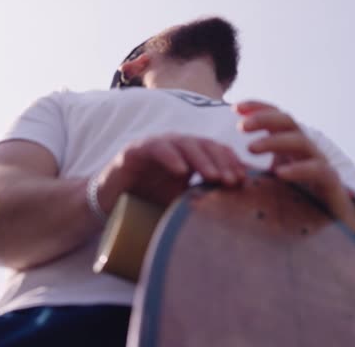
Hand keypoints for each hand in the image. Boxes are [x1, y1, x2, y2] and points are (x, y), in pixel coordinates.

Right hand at [95, 133, 247, 211]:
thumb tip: (238, 211)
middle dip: (221, 161)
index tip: (244, 180)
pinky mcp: (135, 151)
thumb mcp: (181, 202)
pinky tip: (182, 171)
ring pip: (183, 143)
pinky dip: (170, 157)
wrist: (110, 205)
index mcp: (189, 155)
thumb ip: (203, 198)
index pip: (216, 151)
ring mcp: (155, 146)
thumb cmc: (147, 203)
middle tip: (232, 180)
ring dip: (200, 159)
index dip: (231, 162)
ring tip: (212, 177)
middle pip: (204, 144)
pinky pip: (156, 148)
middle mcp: (174, 146)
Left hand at [235, 100, 354, 230]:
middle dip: (264, 118)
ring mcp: (319, 163)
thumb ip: (248, 173)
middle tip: (241, 126)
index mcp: (289, 146)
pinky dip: (298, 169)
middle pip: (288, 121)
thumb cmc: (297, 203)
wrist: (333, 227)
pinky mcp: (331, 183)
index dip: (257, 108)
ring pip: (301, 141)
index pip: (275, 117)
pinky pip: (317, 169)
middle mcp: (305, 150)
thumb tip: (219, 168)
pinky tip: (279, 173)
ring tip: (251, 148)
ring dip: (275, 141)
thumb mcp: (268, 184)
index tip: (234, 108)